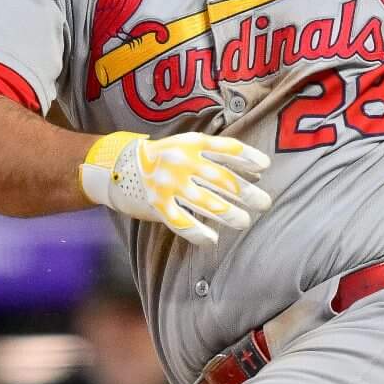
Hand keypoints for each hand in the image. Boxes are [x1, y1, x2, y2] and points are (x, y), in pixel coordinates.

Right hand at [79, 130, 271, 247]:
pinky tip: (212, 239)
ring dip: (229, 215)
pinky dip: (199, 234)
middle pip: (222, 179)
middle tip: (264, 203)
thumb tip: (254, 172)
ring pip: (207, 203)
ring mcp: (169, 184)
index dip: (247, 157)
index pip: (226, 148)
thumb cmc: (162, 157)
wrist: (118, 166)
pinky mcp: (158, 205)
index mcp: (191, 144)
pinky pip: (183, 223)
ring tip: (244, 222)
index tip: (265, 167)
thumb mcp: (186, 145)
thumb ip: (215, 155)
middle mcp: (181, 162)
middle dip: (246, 194)